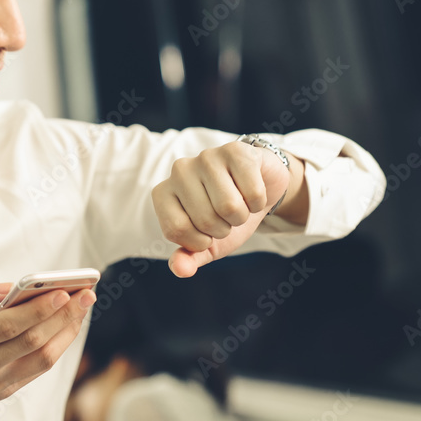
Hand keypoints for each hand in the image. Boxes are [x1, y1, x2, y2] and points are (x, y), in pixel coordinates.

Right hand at [0, 280, 96, 420]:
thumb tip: (7, 286)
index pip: (8, 326)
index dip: (39, 309)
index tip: (63, 291)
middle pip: (32, 342)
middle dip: (64, 316)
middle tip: (87, 294)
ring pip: (41, 360)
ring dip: (66, 333)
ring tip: (82, 309)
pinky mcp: (1, 393)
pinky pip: (36, 371)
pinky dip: (55, 348)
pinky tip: (64, 329)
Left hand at [151, 142, 290, 277]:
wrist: (257, 190)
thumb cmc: (225, 218)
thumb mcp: (207, 245)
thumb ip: (190, 259)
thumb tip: (181, 270)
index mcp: (162, 194)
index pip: (177, 230)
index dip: (200, 241)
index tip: (206, 233)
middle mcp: (179, 171)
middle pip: (205, 219)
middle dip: (224, 228)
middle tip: (225, 215)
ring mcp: (206, 157)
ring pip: (229, 206)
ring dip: (242, 215)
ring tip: (239, 203)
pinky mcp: (235, 150)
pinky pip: (252, 193)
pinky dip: (258, 202)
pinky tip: (252, 190)